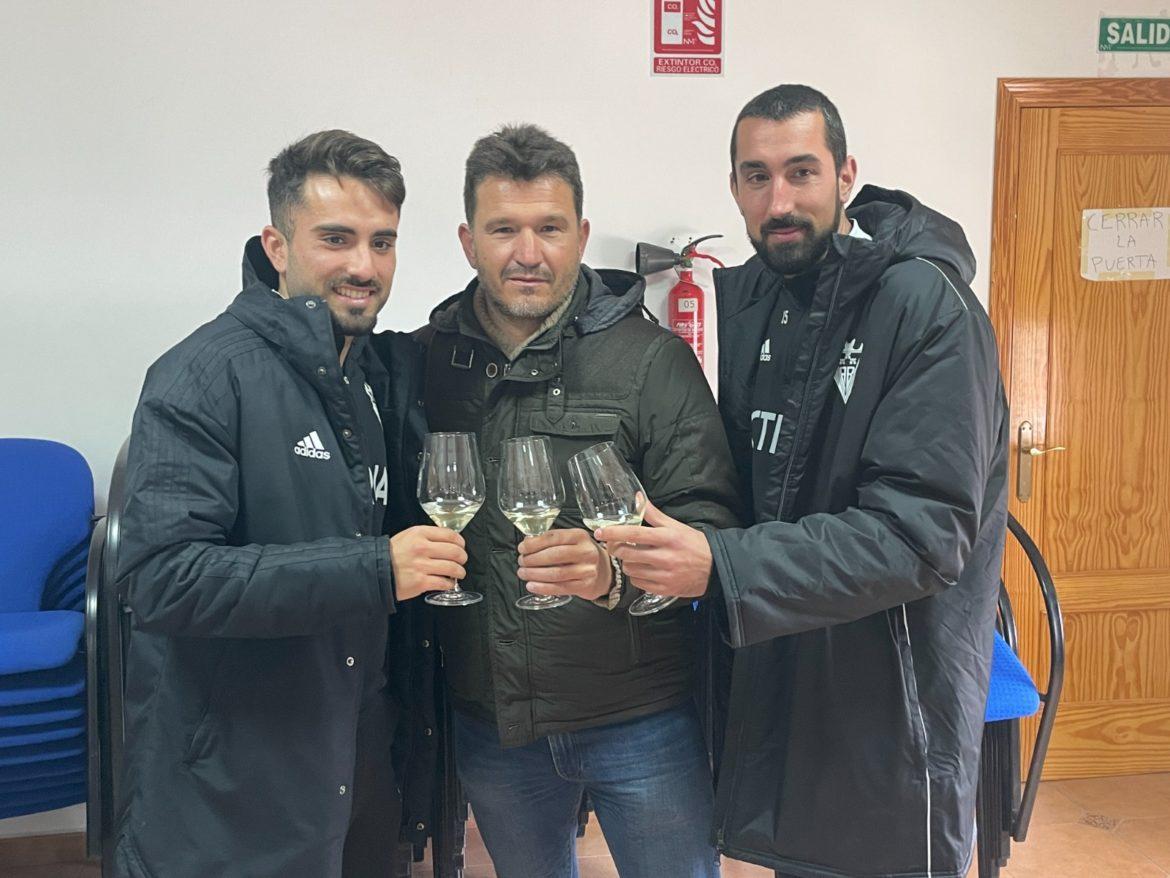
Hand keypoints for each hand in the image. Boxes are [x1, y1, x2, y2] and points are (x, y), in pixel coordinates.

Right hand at [388, 526, 466, 601]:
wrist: (375, 571)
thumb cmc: (391, 554)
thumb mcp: (407, 536)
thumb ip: (427, 536)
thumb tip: (446, 541)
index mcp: (420, 534)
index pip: (450, 535)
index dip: (461, 542)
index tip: (462, 546)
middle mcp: (422, 548)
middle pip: (455, 551)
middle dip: (463, 557)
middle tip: (462, 560)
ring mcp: (422, 566)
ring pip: (453, 568)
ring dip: (460, 572)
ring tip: (458, 573)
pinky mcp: (421, 582)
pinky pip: (444, 583)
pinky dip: (449, 584)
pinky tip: (448, 583)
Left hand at [517, 528, 612, 600]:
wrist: (603, 571)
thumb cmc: (581, 554)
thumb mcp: (571, 541)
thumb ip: (551, 540)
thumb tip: (528, 542)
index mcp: (580, 536)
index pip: (553, 537)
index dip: (534, 543)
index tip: (522, 548)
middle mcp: (586, 551)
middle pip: (554, 555)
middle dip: (532, 559)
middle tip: (521, 562)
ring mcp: (587, 570)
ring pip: (556, 573)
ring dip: (535, 574)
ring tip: (523, 573)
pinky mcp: (585, 585)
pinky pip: (560, 588)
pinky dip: (543, 588)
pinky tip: (532, 585)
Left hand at [594, 499, 711, 598]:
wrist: (715, 569)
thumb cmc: (694, 544)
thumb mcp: (675, 526)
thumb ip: (653, 514)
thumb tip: (638, 498)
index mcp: (666, 537)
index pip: (633, 533)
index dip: (613, 532)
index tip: (600, 532)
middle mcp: (664, 556)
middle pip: (626, 553)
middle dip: (617, 549)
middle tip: (618, 545)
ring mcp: (663, 575)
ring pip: (630, 569)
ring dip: (627, 563)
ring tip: (634, 558)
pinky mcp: (664, 589)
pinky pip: (639, 583)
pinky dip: (636, 576)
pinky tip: (643, 570)